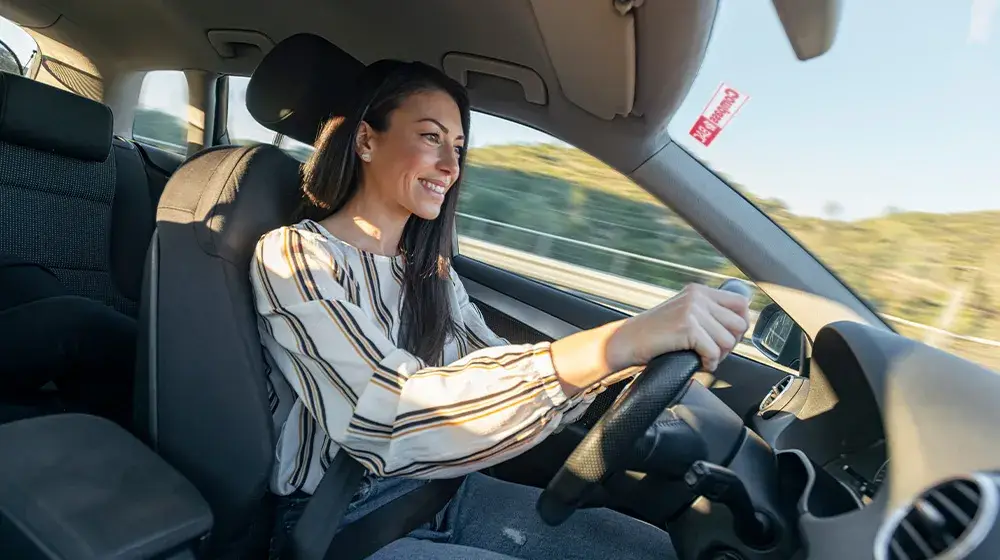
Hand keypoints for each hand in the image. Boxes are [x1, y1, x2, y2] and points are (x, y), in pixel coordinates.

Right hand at [609, 283, 750, 371]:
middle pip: (738, 324)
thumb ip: (707, 313)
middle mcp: (697, 297)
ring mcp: (692, 311)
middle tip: (714, 352)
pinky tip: (699, 363)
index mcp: (699, 291)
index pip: (740, 303)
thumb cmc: (655, 334)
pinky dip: (709, 363)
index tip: (729, 338)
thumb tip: (740, 325)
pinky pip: (714, 352)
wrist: (628, 341)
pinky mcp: (687, 327)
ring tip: (704, 357)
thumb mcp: (684, 314)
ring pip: (727, 341)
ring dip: (719, 355)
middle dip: (730, 344)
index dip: (740, 324)